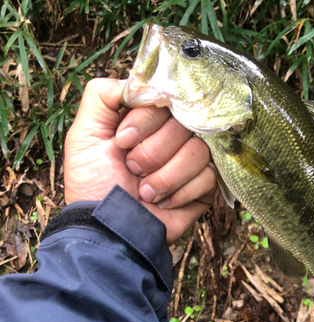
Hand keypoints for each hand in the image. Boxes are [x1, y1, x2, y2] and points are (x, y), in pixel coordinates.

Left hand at [64, 78, 215, 244]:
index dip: (145, 121)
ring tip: (145, 192)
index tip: (122, 142)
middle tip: (132, 169)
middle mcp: (172, 137)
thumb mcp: (84, 135)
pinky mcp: (205, 187)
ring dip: (166, 176)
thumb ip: (103, 96)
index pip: (165, 100)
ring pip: (200, 151)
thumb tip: (140, 80)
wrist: (109, 230)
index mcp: (148, 122)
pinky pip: (209, 176)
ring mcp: (191, 162)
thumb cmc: (93, 184)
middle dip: (153, 153)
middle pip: (185, 125)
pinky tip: (165, 203)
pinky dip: (182, 192)